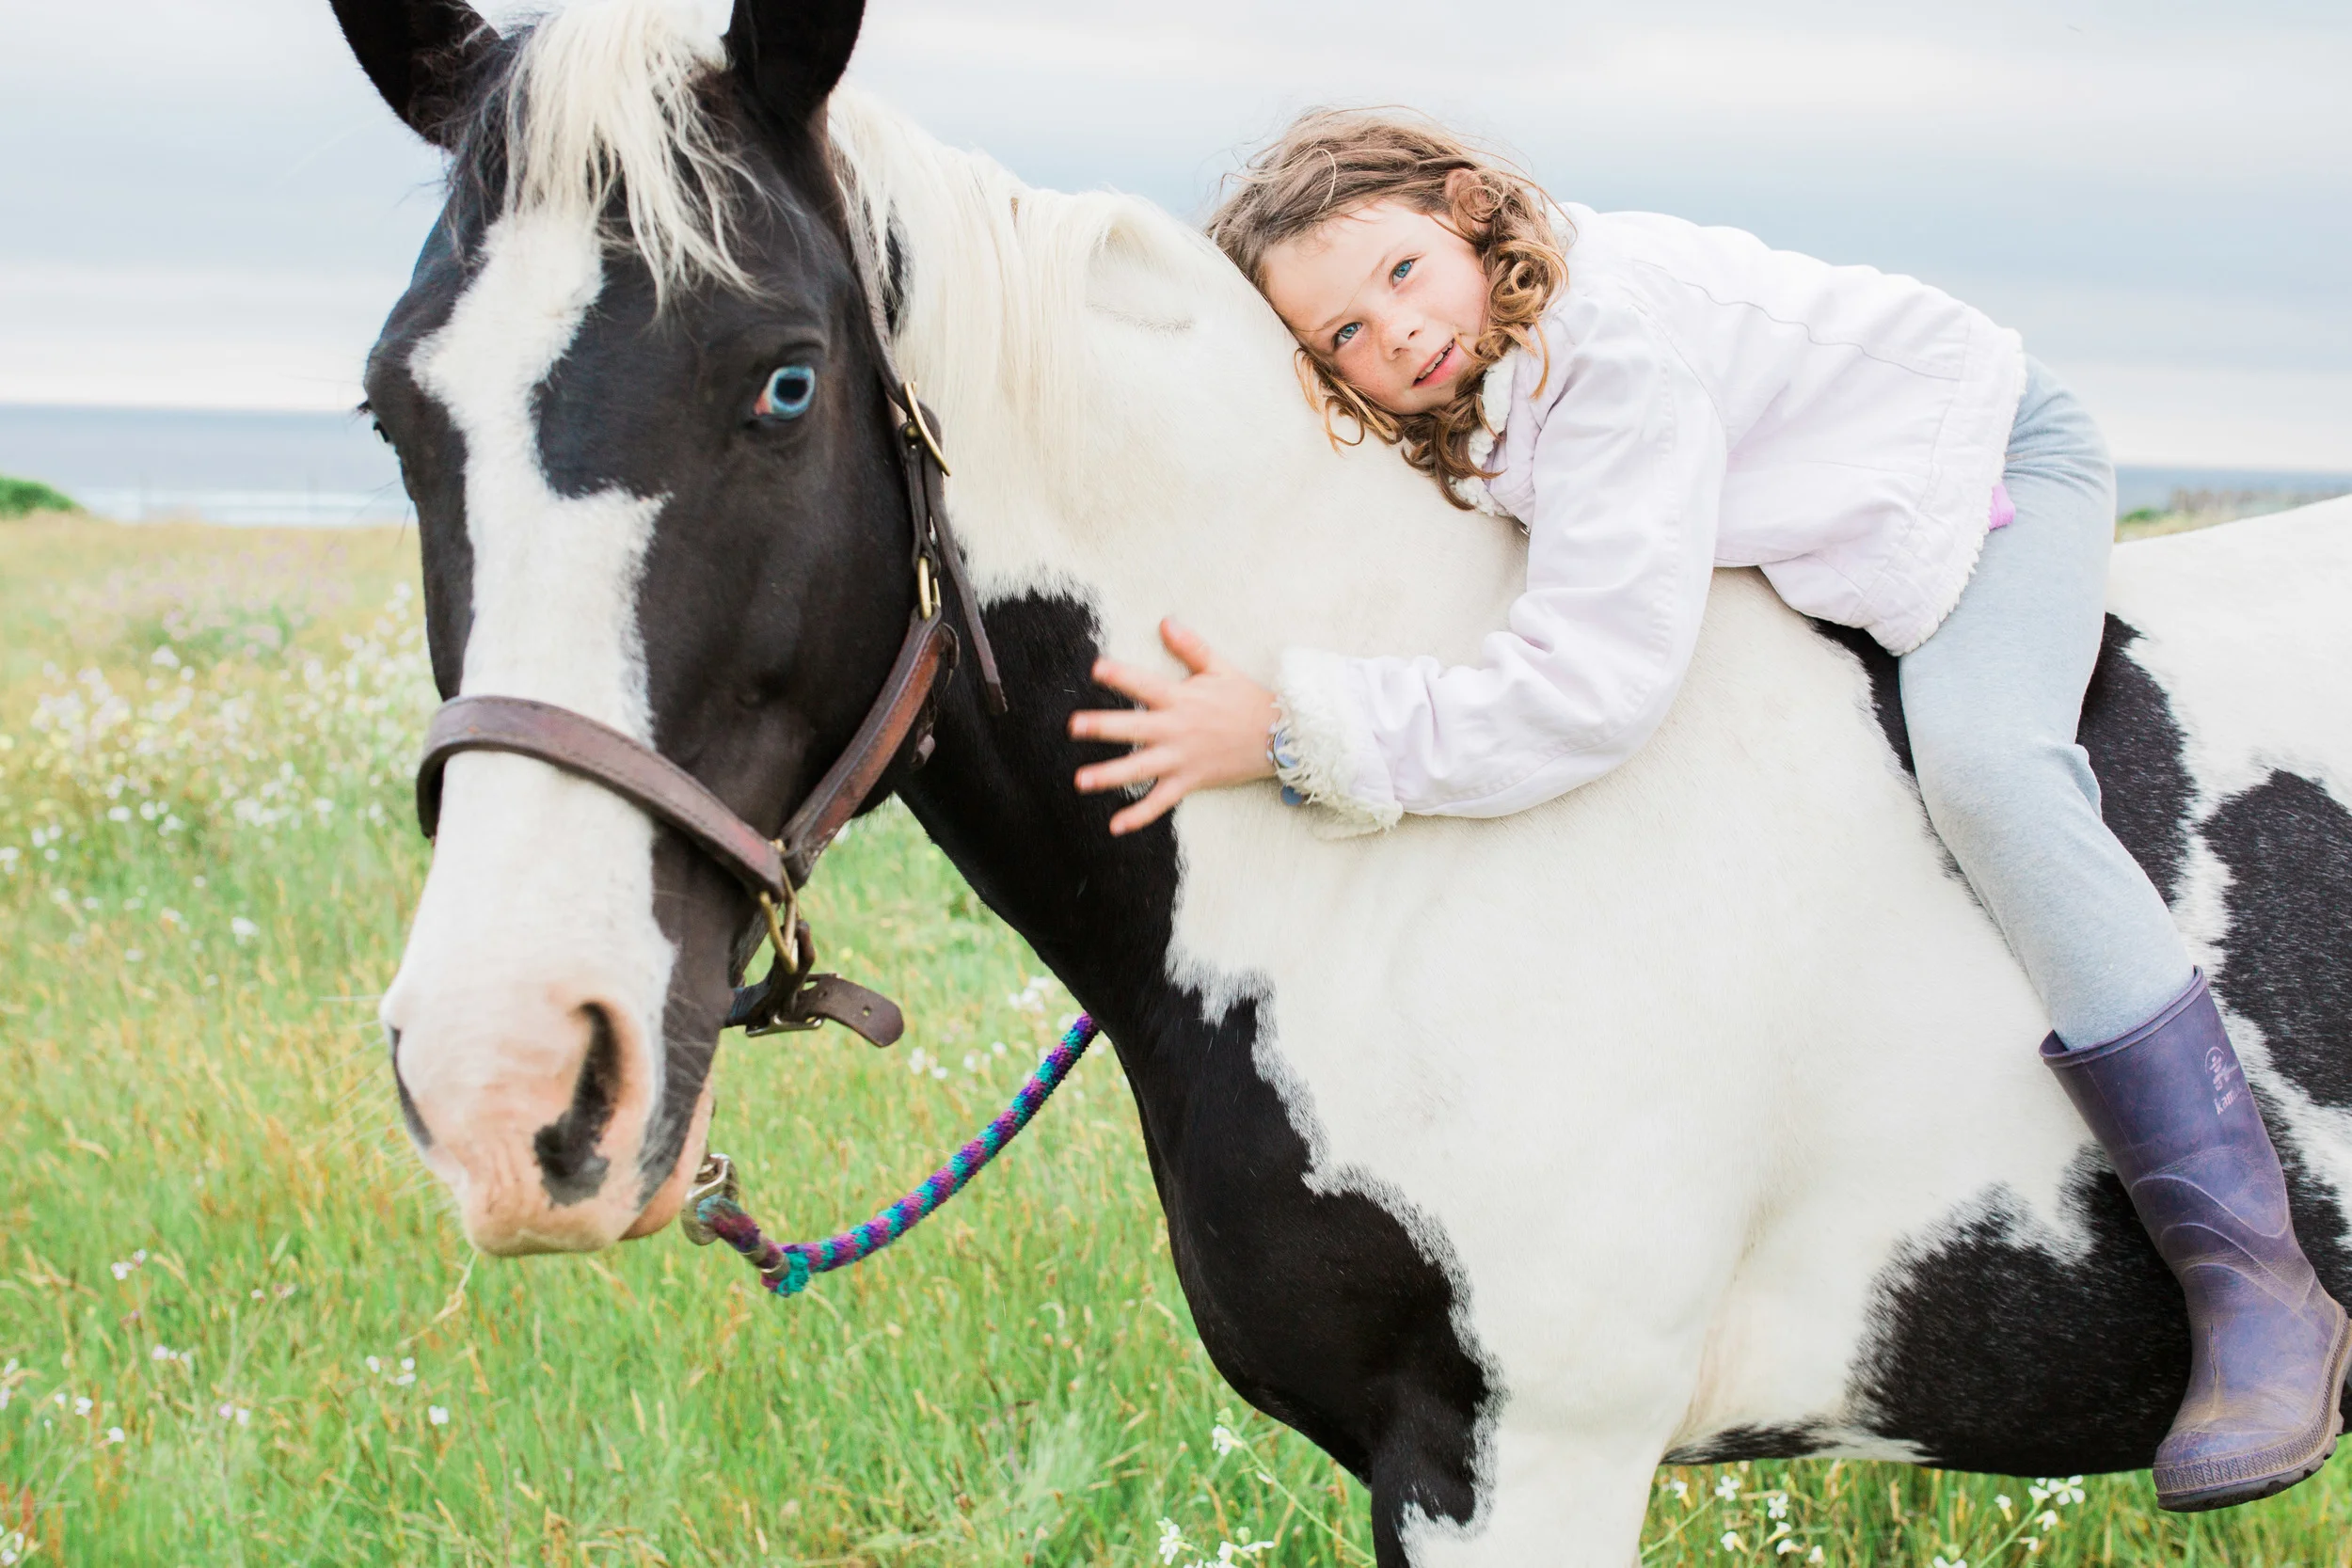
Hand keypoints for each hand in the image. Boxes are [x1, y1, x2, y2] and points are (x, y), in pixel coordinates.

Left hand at [1069, 619, 1277, 835]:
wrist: (1278, 738)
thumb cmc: (1246, 701)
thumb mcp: (1220, 668)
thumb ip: (1190, 647)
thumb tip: (1165, 621)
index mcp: (1180, 698)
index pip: (1144, 683)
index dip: (1120, 675)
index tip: (1095, 669)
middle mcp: (1176, 729)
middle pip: (1133, 727)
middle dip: (1102, 727)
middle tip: (1074, 726)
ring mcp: (1181, 758)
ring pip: (1140, 768)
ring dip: (1109, 775)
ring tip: (1080, 780)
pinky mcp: (1189, 780)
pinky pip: (1160, 802)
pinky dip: (1139, 815)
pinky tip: (1115, 825)